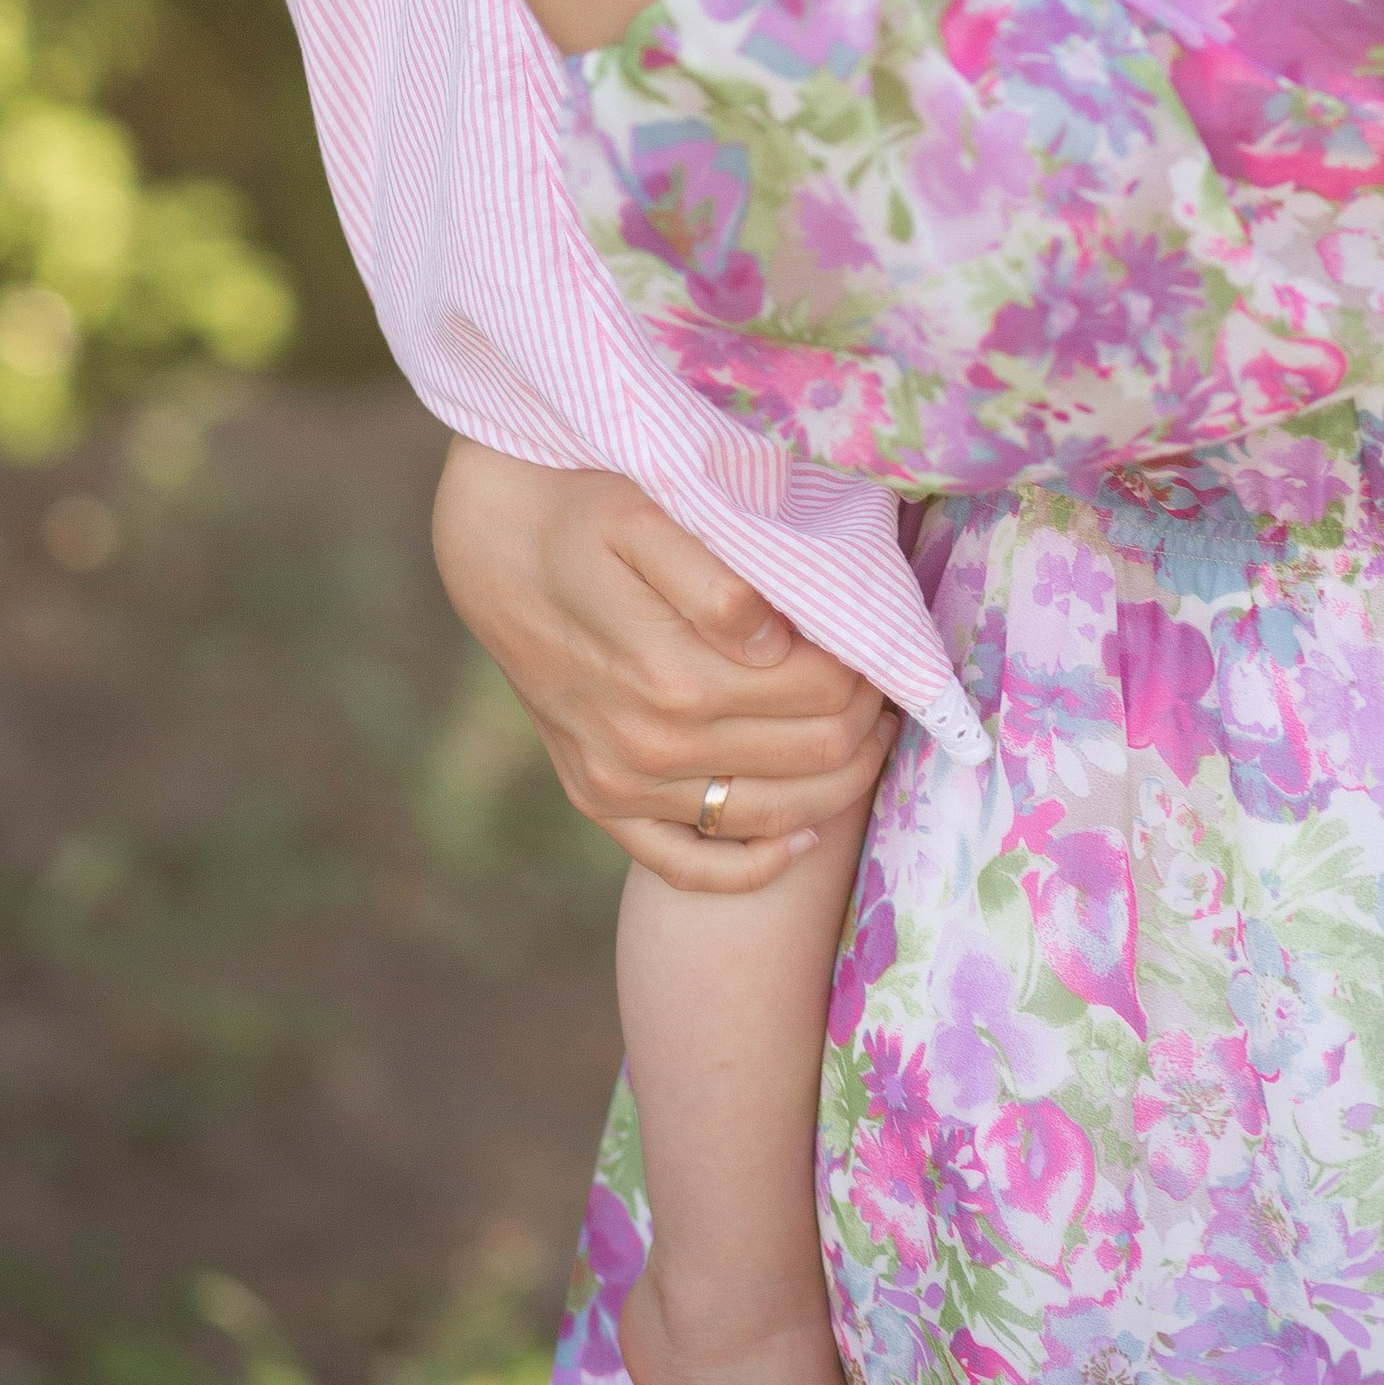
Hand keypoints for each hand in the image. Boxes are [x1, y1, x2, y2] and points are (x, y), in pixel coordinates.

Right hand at [433, 442, 897, 897]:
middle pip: (813, 755)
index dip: (871, 665)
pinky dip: (756, 865)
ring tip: (863, 731)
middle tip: (886, 678)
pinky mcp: (602, 804)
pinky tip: (797, 836)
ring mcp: (623, 786)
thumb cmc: (585, 517)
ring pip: (774, 816)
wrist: (497, 551)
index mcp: (673, 674)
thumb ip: (717, 582)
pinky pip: (690, 867)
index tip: (883, 635)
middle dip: (869, 719)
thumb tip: (778, 643)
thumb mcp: (647, 518)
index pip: (822, 690)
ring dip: (840, 781)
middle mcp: (650, 746)